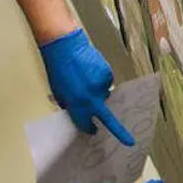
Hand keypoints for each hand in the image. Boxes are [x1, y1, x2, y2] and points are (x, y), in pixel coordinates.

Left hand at [39, 29, 134, 145]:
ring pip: (104, 95)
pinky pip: (106, 83)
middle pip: (103, 113)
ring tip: (86, 80)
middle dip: (108, 121)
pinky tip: (92, 72)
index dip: (89, 128)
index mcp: (78, 104)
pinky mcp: (108, 74)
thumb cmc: (59, 69)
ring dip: (98, 92)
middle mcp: (92, 97)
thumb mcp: (60, 93)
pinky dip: (100, 80)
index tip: (93, 131)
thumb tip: (78, 111)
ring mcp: (102, 85)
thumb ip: (71, 105)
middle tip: (124, 135)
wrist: (66, 47)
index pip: (86, 124)